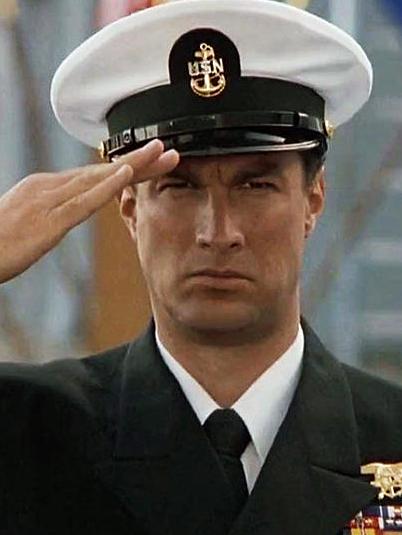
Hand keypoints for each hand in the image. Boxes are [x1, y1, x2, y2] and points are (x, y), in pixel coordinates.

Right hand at [0, 139, 178, 283]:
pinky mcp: (48, 221)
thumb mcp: (29, 221)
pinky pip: (82, 202)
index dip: (125, 166)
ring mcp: (49, 202)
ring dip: (133, 166)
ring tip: (161, 155)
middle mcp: (49, 187)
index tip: (150, 160)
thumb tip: (69, 208)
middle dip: (138, 160)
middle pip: (102, 171)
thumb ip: (51, 211)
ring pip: (98, 179)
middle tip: (169, 150)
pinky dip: (106, 187)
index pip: (94, 175)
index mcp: (45, 187)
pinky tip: (126, 174)